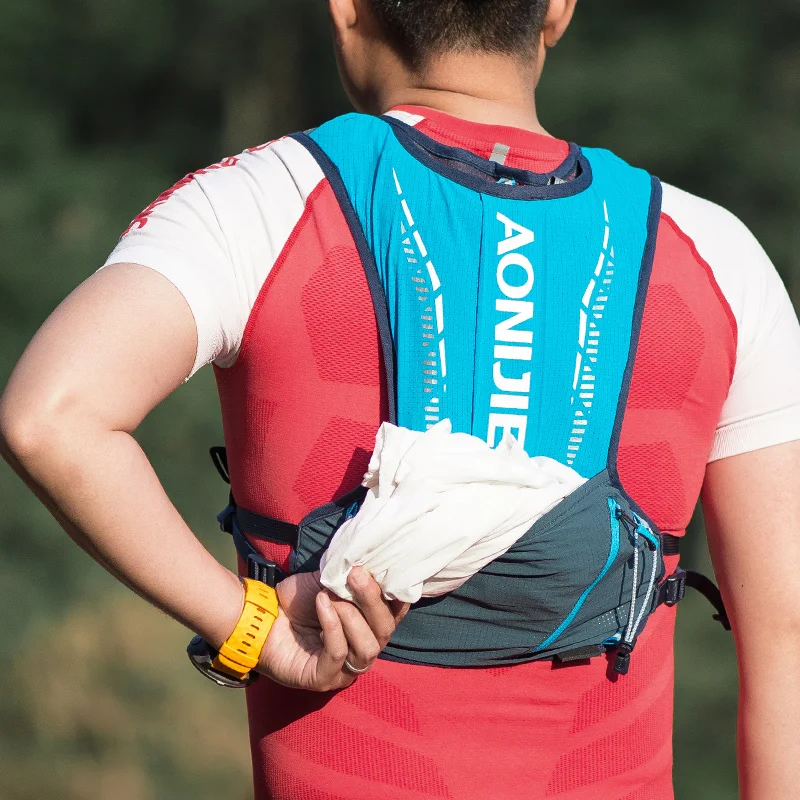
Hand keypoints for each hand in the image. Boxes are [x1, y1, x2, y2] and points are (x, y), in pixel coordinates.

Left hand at [256, 567, 409, 690]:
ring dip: (351, 616)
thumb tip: (373, 561)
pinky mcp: (324, 679)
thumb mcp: (331, 581)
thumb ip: (354, 576)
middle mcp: (363, 650)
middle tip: (356, 575)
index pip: (394, 616)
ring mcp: (345, 670)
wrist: (263, 616)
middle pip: (385, 631)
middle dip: (373, 600)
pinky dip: (332, 625)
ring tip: (331, 595)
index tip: (387, 570)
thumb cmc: (299, 600)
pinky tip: (322, 604)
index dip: (397, 597)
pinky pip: (338, 654)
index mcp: (369, 628)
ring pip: (368, 648)